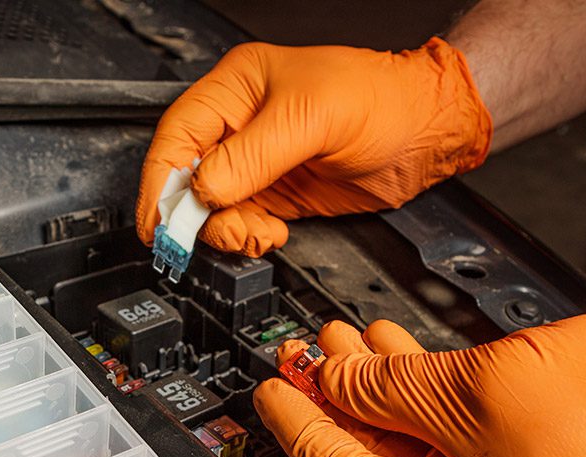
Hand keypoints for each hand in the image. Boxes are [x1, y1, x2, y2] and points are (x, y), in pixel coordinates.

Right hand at [136, 39, 492, 256]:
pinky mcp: (276, 196)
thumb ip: (255, 155)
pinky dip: (248, 238)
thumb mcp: (312, 117)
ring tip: (254, 233)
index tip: (159, 219)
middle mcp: (240, 127)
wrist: (427, 132)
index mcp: (237, 89)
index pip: (178, 135)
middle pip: (189, 178)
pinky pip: (242, 224)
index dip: (162, 179)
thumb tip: (206, 188)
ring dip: (225, 231)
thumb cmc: (380, 99)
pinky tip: (270, 233)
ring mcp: (257, 165)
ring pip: (213, 209)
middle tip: (209, 234)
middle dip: (194, 213)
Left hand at [254, 314, 585, 456]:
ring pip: (403, 431)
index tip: (269, 394)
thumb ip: (391, 390)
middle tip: (294, 359)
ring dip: (365, 381)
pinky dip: (408, 380)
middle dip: (331, 400)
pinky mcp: (510, 446)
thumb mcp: (476, 395)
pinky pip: (439, 417)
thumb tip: (334, 381)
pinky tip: (381, 348)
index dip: (302, 432)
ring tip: (331, 341)